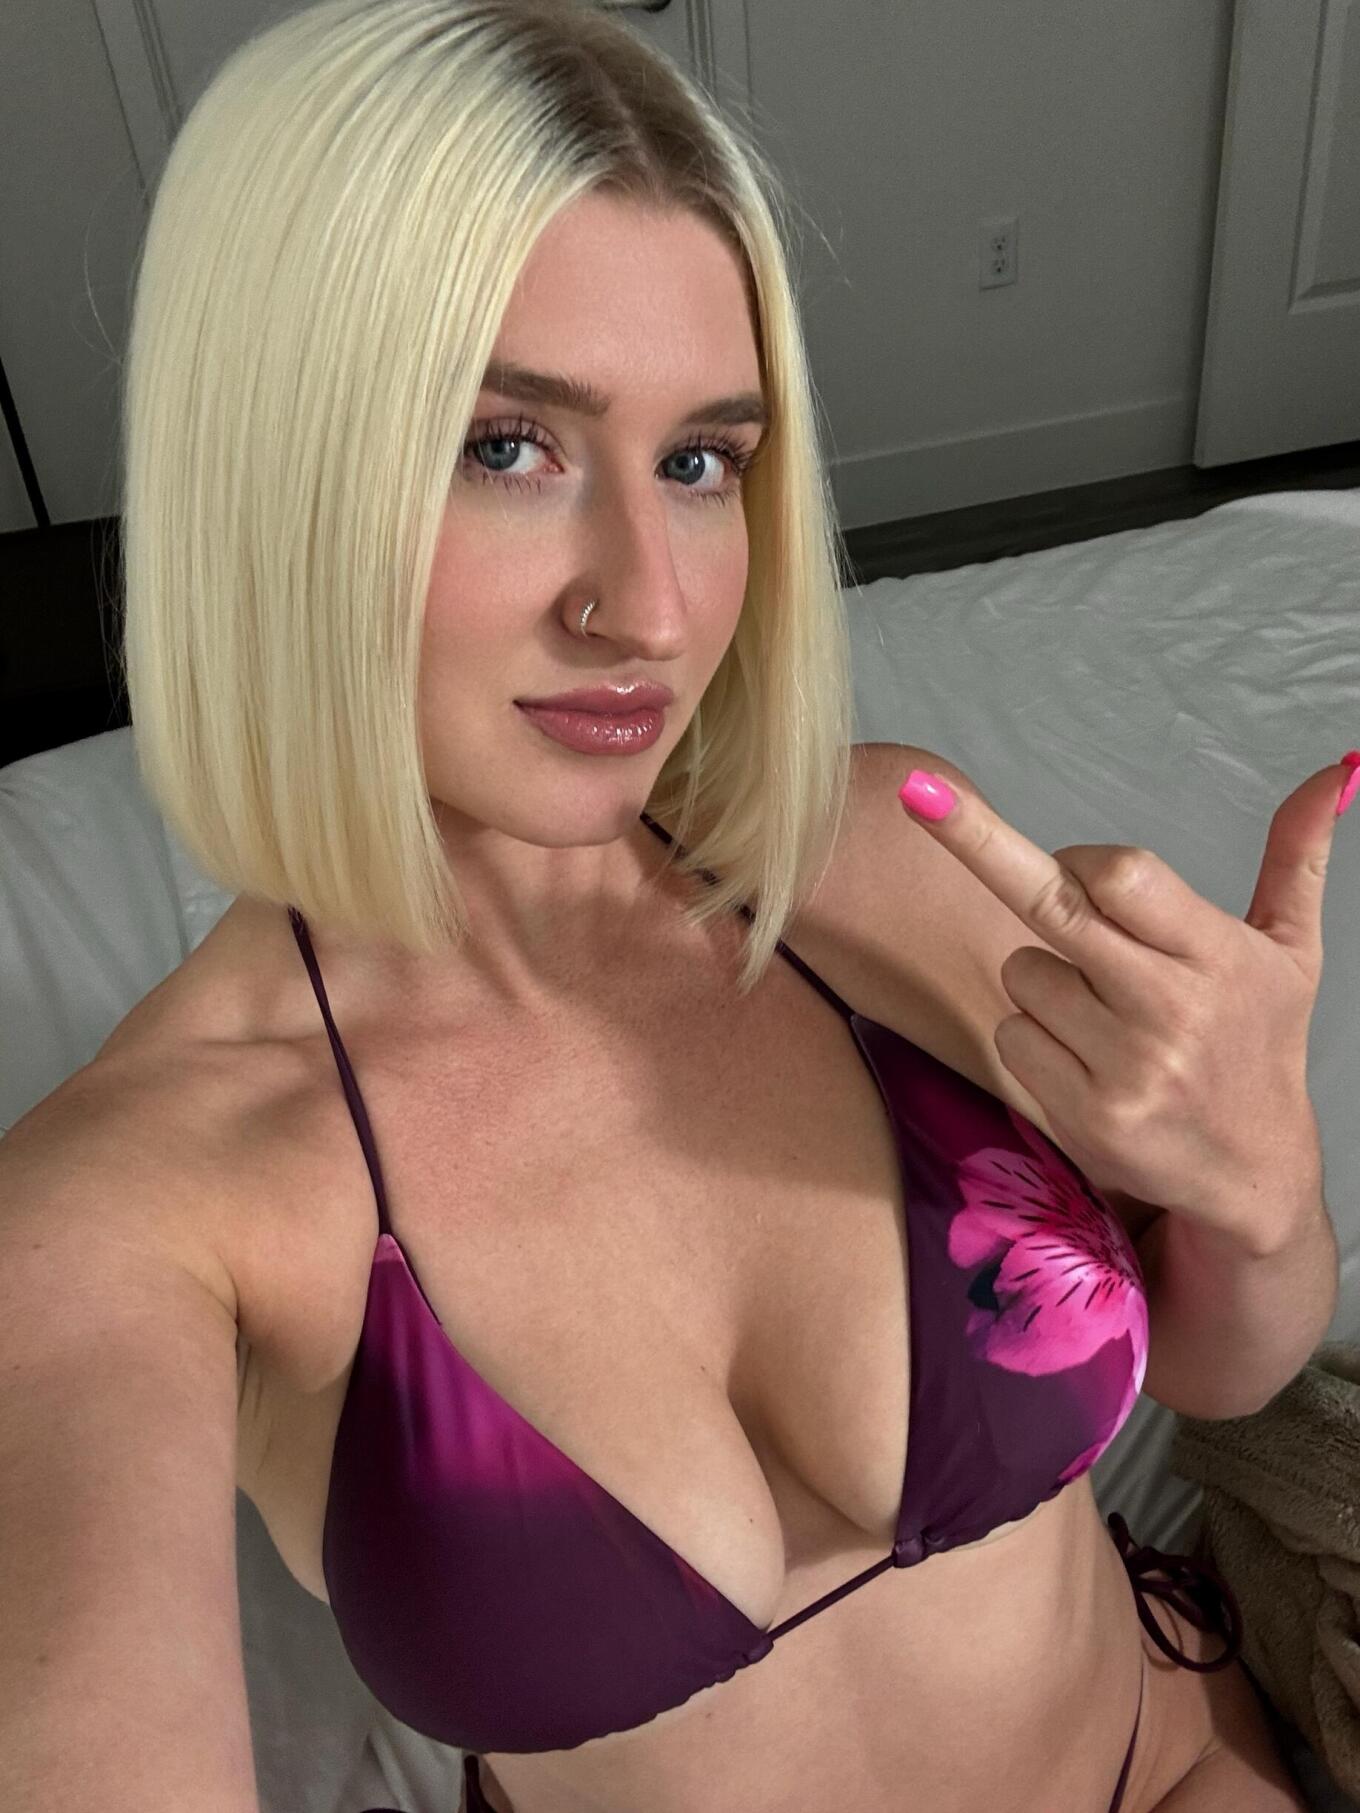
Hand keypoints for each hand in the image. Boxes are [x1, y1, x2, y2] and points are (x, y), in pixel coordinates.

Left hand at [896, 756, 1356, 1248]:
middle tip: (927, 798)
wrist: (1250, 1169)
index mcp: (1216, 956)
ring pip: (1022, 973)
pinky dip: (1031, 1038)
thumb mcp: (1290, 949)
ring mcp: (1127, 1068)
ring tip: (1101, 1012)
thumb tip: (1336, 767)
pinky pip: (1011, 1037)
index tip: (1072, 861)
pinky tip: (1083, 1059)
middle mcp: (1172, 1010)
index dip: (1078, 858)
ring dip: (1042, 980)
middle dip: (981, 845)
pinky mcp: (1086, 1117)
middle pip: (1048, 907)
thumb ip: (1298, 855)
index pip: (1119, 874)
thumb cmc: (1257, 1040)